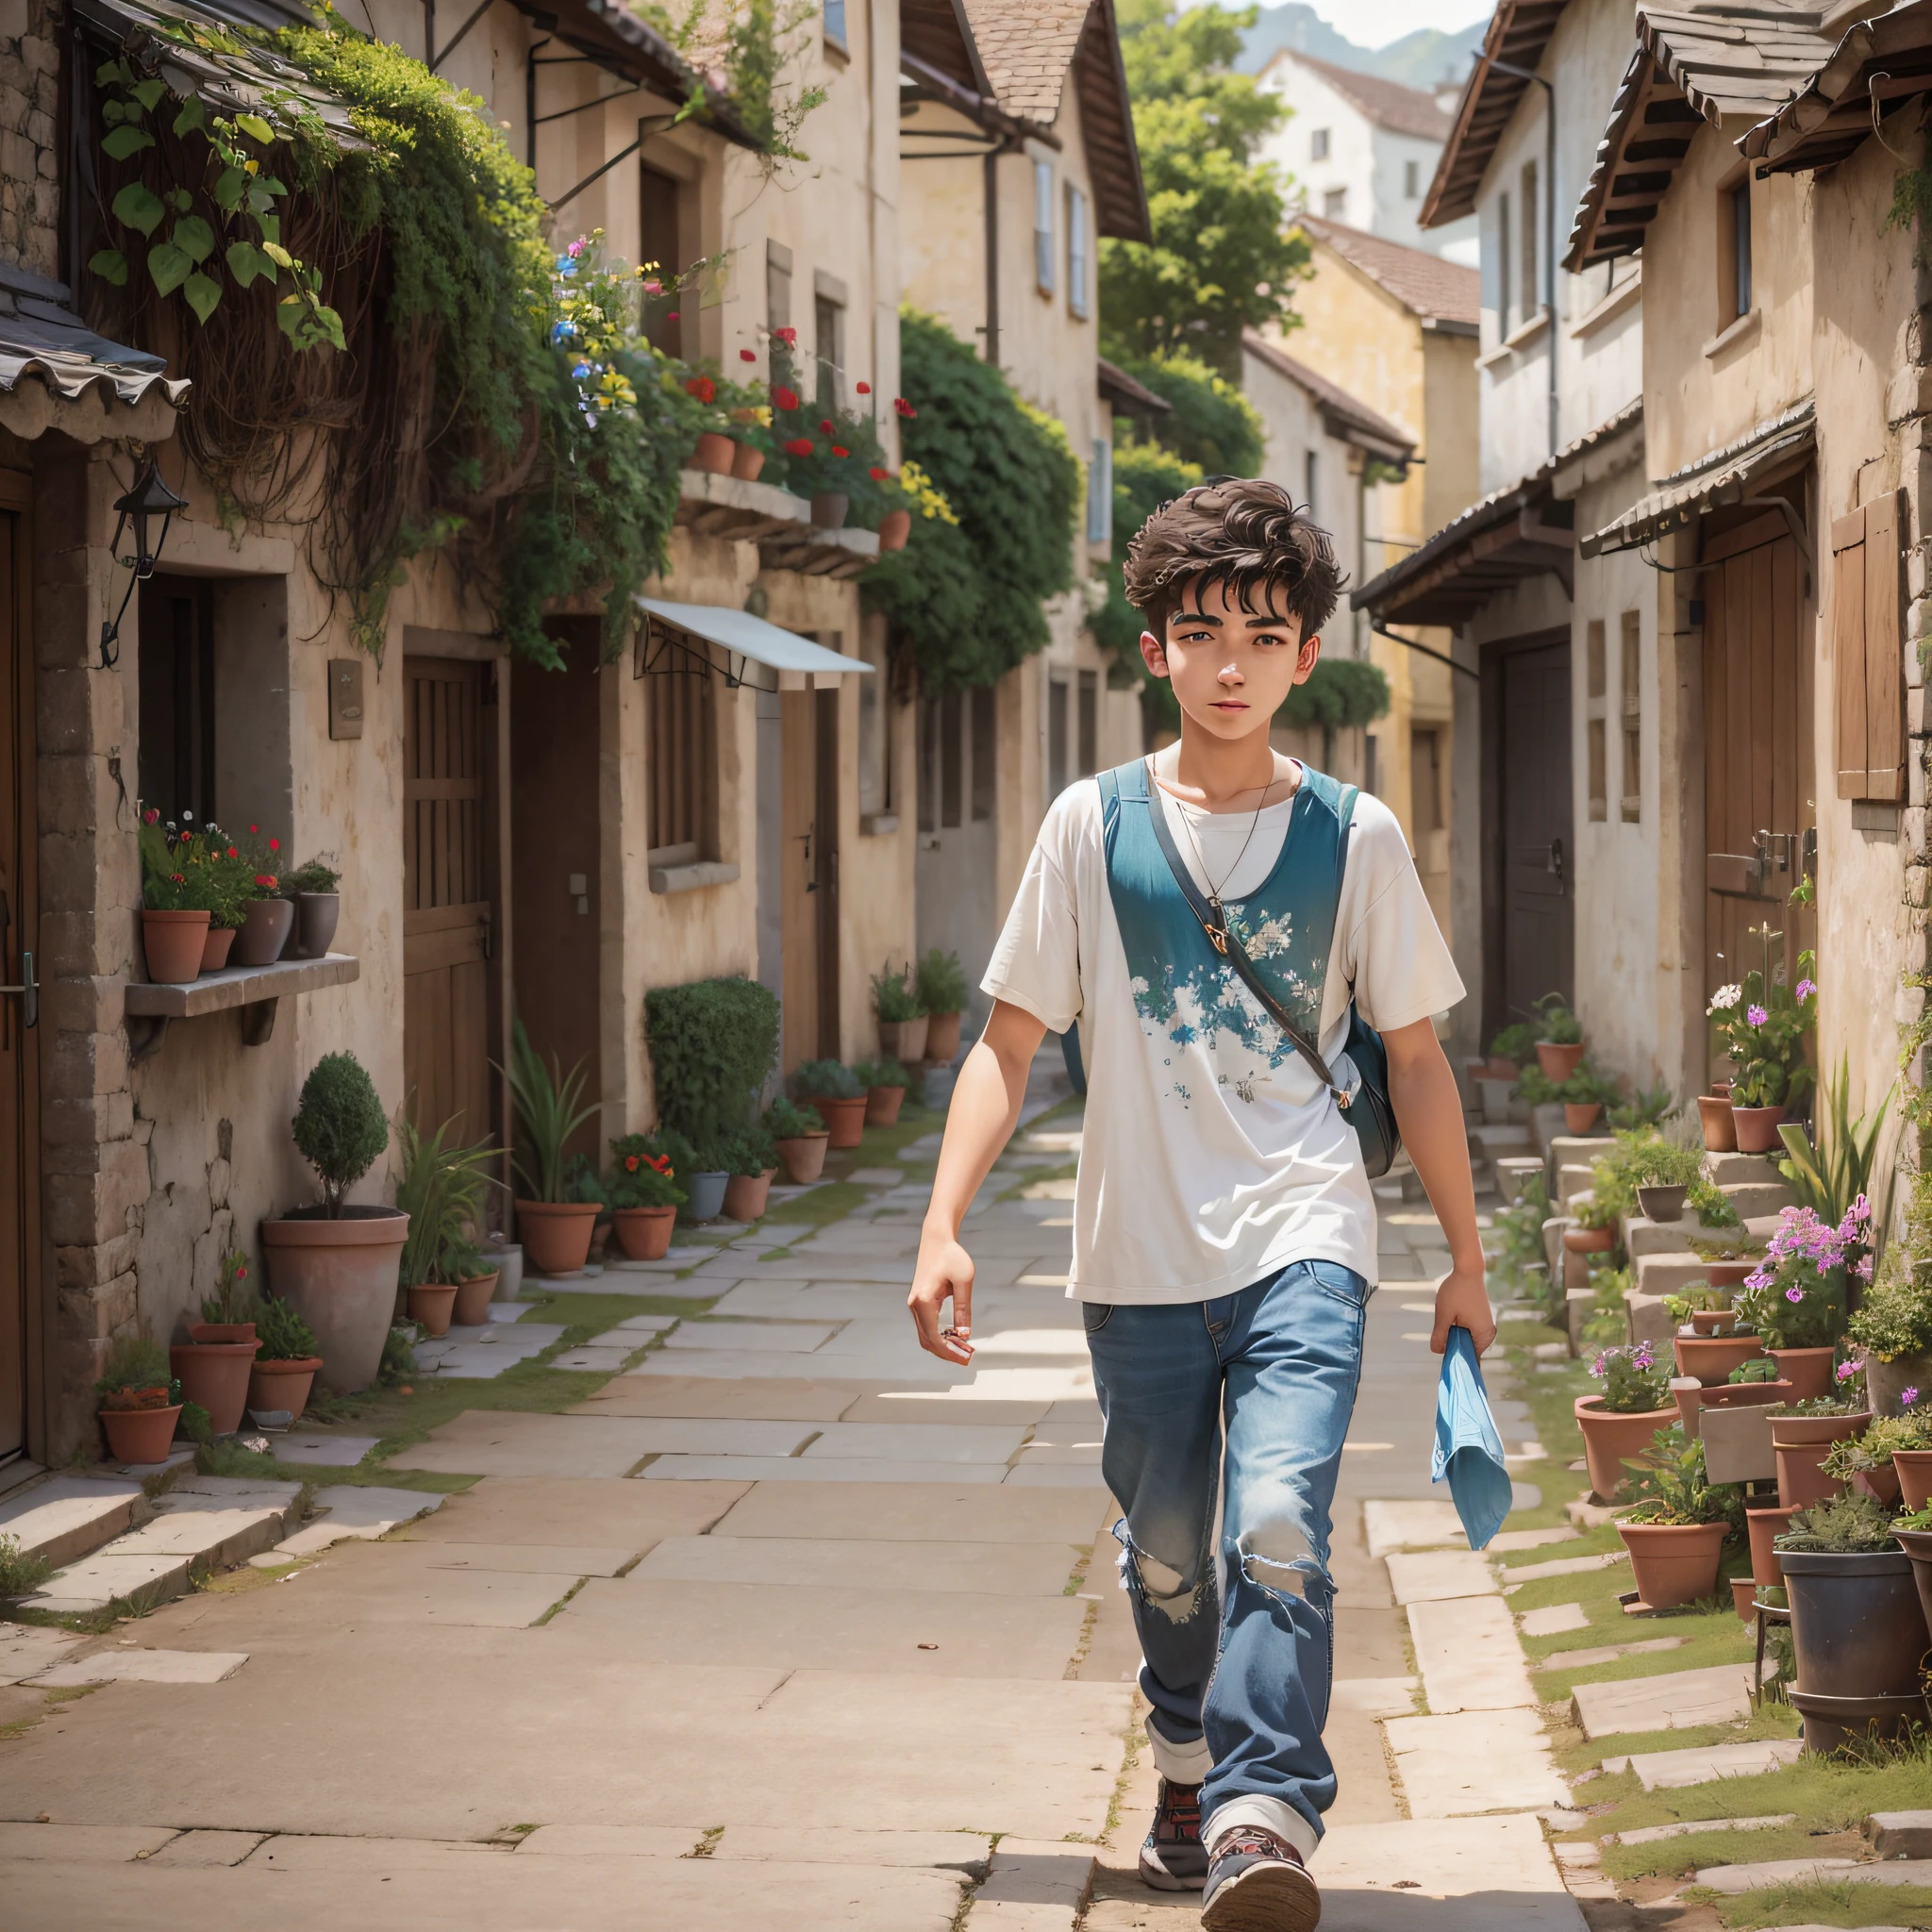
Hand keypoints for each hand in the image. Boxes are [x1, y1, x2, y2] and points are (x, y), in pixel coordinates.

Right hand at [909, 1225, 975, 1363]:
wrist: (936, 1238)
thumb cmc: (952, 1256)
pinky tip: (956, 1335)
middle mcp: (915, 1305)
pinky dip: (939, 1336)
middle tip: (968, 1357)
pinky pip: (926, 1326)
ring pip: (925, 1335)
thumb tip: (964, 1335)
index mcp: (923, 1301)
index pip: (934, 1337)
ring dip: (943, 1345)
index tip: (967, 1357)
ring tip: (965, 1348)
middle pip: (927, 1341)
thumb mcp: (964, 1281)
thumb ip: (963, 1308)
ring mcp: (914, 1304)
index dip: (950, 1352)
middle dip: (947, 1352)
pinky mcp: (919, 1302)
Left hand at [1430, 1258, 1494, 1355]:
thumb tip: (1437, 1352)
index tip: (1444, 1362)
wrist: (1468, 1270)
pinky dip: (1458, 1329)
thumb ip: (1440, 1335)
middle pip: (1467, 1349)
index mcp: (1483, 1336)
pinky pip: (1468, 1331)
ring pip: (1466, 1339)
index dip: (1456, 1361)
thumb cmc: (1456, 1292)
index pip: (1470, 1359)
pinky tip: (1449, 1322)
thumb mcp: (1444, 1315)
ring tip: (1444, 1327)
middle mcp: (1488, 1334)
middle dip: (1453, 1347)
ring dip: (1454, 1336)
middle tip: (1439, 1340)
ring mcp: (1485, 1326)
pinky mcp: (1481, 1319)